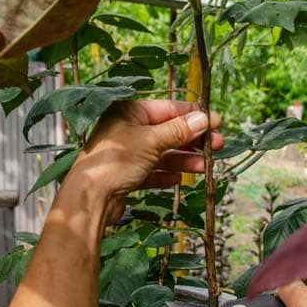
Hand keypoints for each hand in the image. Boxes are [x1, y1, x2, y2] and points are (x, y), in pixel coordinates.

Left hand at [63, 100, 223, 220]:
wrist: (89, 198)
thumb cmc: (115, 160)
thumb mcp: (152, 141)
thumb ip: (179, 130)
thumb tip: (204, 119)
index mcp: (130, 112)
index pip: (168, 108)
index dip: (193, 115)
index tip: (216, 121)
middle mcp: (128, 129)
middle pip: (168, 131)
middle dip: (193, 140)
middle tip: (217, 145)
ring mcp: (127, 152)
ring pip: (163, 153)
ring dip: (184, 159)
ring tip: (204, 166)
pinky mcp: (127, 175)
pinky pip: (153, 171)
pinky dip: (166, 174)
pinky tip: (179, 178)